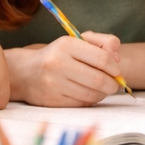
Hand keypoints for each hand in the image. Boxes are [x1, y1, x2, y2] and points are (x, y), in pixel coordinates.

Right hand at [6, 33, 122, 106]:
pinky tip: (88, 93)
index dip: (115, 67)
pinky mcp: (52, 101)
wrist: (27, 72)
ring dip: (103, 93)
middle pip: (98, 79)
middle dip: (112, 84)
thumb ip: (104, 42)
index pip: (102, 58)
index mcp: (66, 45)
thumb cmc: (60, 54)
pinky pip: (81, 104)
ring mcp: (53, 84)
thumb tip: (117, 59)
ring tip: (102, 88)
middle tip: (115, 84)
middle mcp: (58, 64)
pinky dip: (90, 100)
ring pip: (91, 94)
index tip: (117, 71)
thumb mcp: (80, 40)